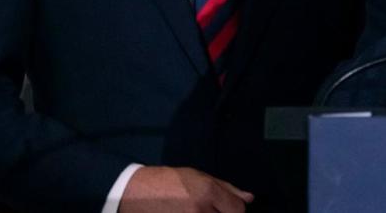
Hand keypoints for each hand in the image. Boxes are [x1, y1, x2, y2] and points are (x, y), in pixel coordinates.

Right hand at [120, 166, 253, 212]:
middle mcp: (201, 211)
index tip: (228, 208)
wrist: (135, 193)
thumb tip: (249, 198)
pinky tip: (190, 211)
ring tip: (198, 209)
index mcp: (208, 193)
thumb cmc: (168, 181)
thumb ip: (226, 188)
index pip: (238, 210)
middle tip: (211, 208)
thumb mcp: (198, 176)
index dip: (235, 210)